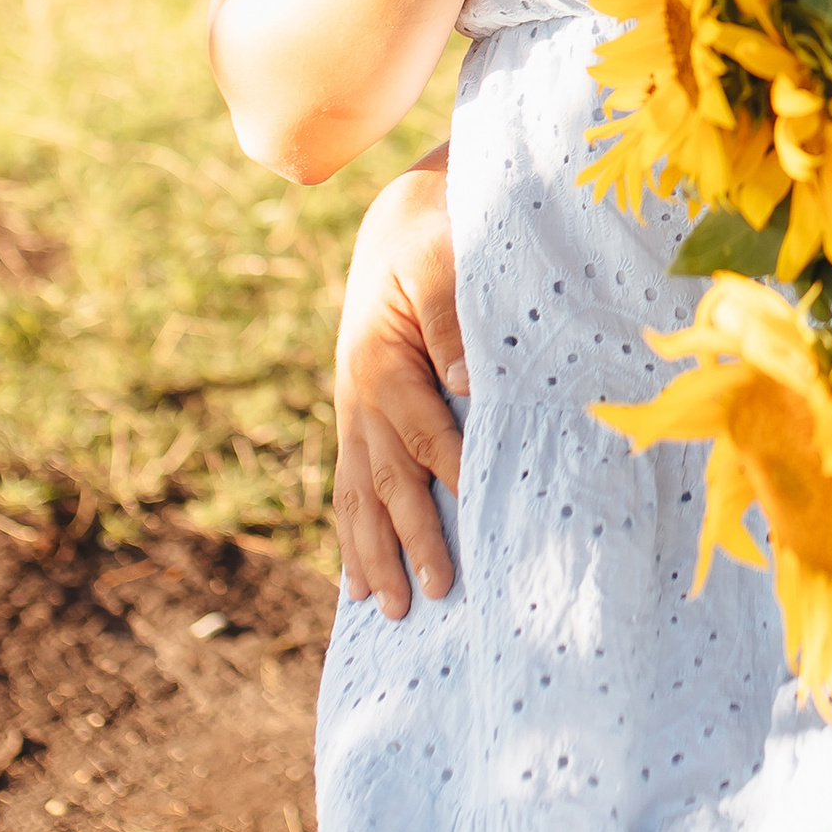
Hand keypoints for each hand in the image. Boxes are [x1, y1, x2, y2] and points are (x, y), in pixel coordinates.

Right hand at [334, 146, 466, 617]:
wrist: (400, 222)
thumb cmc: (432, 237)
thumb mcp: (440, 258)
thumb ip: (452, 318)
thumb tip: (469, 384)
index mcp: (380, 361)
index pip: (423, 431)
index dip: (451, 474)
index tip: (479, 515)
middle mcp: (359, 397)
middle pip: (387, 480)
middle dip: (409, 540)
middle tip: (434, 595)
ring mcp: (354, 414)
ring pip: (360, 495)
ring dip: (373, 553)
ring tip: (387, 608)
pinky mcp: (360, 422)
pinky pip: (352, 487)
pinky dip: (355, 535)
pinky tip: (359, 579)